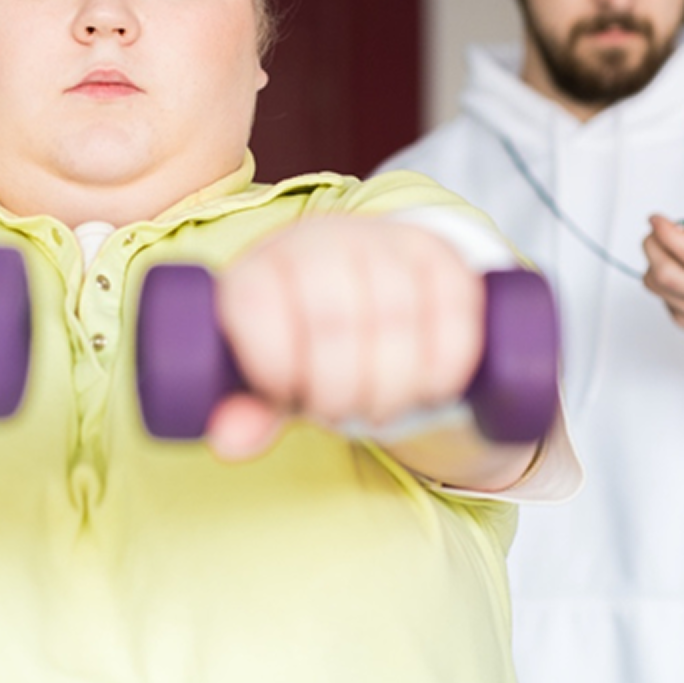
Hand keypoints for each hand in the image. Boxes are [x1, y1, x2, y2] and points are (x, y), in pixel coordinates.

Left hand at [206, 217, 484, 461]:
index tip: (288, 397)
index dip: (274, 370)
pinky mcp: (442, 258)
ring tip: (378, 408)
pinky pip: (452, 318)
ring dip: (392, 387)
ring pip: (397, 320)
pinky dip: (441, 370)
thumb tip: (231, 441)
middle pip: (332, 320)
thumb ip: (249, 408)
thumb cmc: (309, 344)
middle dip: (339, 391)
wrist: (373, 290)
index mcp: (262, 266)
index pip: (257, 308)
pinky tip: (427, 390)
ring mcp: (385, 242)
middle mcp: (321, 240)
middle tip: (339, 415)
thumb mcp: (274, 377)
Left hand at [642, 199, 683, 349]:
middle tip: (652, 233)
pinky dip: (657, 280)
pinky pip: (661, 298)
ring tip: (658, 248)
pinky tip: (669, 269)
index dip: (670, 236)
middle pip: (668, 274)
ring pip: (659, 287)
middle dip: (652, 247)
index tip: (658, 220)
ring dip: (651, 263)